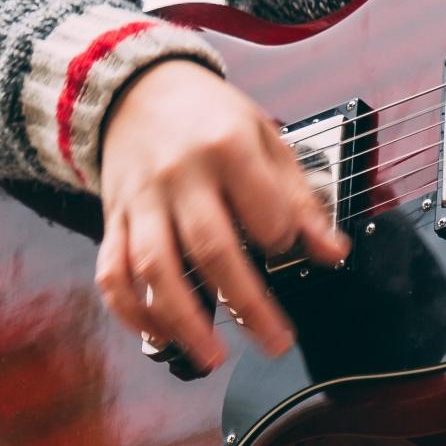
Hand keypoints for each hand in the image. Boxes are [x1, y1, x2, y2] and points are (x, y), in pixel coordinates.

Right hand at [92, 58, 349, 370]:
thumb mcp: (264, 137)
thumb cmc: (210, 116)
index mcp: (226, 147)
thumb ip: (299, 196)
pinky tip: (160, 334)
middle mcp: (179, 176)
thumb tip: (333, 253)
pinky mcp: (111, 218)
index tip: (288, 249)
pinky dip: (132, 311)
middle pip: (212, 249)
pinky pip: (112, 273)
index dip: (283, 239)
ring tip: (212, 357)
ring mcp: (140, 201)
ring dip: (183, 320)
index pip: (263, 211)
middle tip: (276, 342)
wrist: (136, 87)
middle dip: (247, 304)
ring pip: (154, 269)